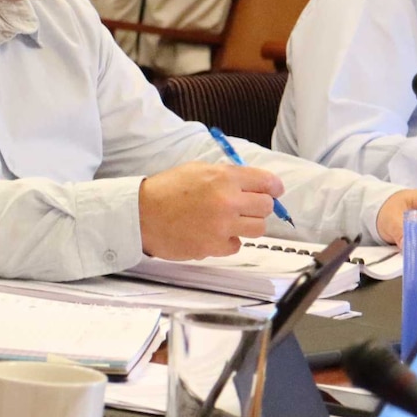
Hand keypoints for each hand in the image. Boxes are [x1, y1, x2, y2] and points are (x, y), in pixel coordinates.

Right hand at [139, 161, 283, 258]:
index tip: (274, 191)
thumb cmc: (168, 189)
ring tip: (230, 221)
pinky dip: (229, 241)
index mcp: (225, 177)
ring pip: (258, 229)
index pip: (268, 183)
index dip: (274, 188)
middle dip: (260, 206)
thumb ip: (229, 175)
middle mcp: (228, 201)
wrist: (142, 214)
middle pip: (267, 207)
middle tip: (247, 206)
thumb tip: (255, 183)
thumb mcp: (199, 169)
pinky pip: (237, 246)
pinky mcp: (214, 247)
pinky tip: (213, 233)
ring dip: (247, 225)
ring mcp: (222, 226)